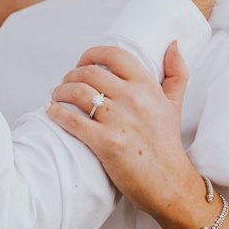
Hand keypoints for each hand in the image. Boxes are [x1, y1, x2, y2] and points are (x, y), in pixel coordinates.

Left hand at [46, 43, 205, 228]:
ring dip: (60, 91)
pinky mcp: (106, 143)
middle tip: (65, 82)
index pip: (114, 55)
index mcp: (147, 87)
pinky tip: (52, 112)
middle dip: (71, 75)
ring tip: (56, 96)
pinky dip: (57, 113)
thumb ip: (176, 73)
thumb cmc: (167, 145)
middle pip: (89, 72)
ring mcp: (118, 121)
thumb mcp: (174, 105)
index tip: (82, 62)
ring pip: (77, 92)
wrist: (169, 184)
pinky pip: (72, 120)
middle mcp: (133, 99)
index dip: (92, 54)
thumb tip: (173, 44)